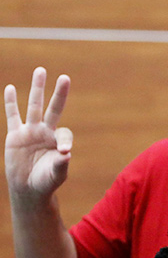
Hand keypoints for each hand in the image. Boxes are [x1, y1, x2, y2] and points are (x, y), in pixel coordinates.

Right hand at [5, 67, 72, 201]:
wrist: (29, 188)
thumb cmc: (46, 182)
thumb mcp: (56, 175)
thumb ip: (61, 165)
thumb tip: (66, 154)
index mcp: (59, 141)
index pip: (64, 134)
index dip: (65, 141)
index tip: (64, 152)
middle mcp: (46, 132)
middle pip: (53, 108)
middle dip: (59, 93)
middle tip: (65, 77)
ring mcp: (30, 131)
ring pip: (33, 106)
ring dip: (37, 89)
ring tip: (40, 70)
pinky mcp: (15, 135)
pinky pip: (12, 116)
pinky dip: (10, 102)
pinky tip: (10, 87)